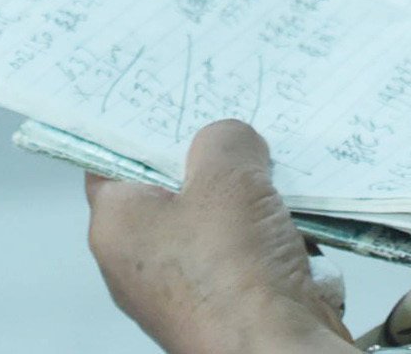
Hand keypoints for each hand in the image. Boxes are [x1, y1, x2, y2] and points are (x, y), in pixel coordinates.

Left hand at [85, 121, 353, 353]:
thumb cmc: (234, 274)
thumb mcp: (228, 172)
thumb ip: (223, 139)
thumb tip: (232, 143)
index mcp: (116, 227)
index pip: (113, 159)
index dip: (143, 126)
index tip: (173, 99)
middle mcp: (140, 264)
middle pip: (173, 189)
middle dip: (212, 162)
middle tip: (240, 134)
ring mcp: (185, 292)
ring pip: (217, 223)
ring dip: (252, 202)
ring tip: (278, 181)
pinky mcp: (229, 311)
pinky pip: (248, 257)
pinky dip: (273, 240)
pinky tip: (297, 227)